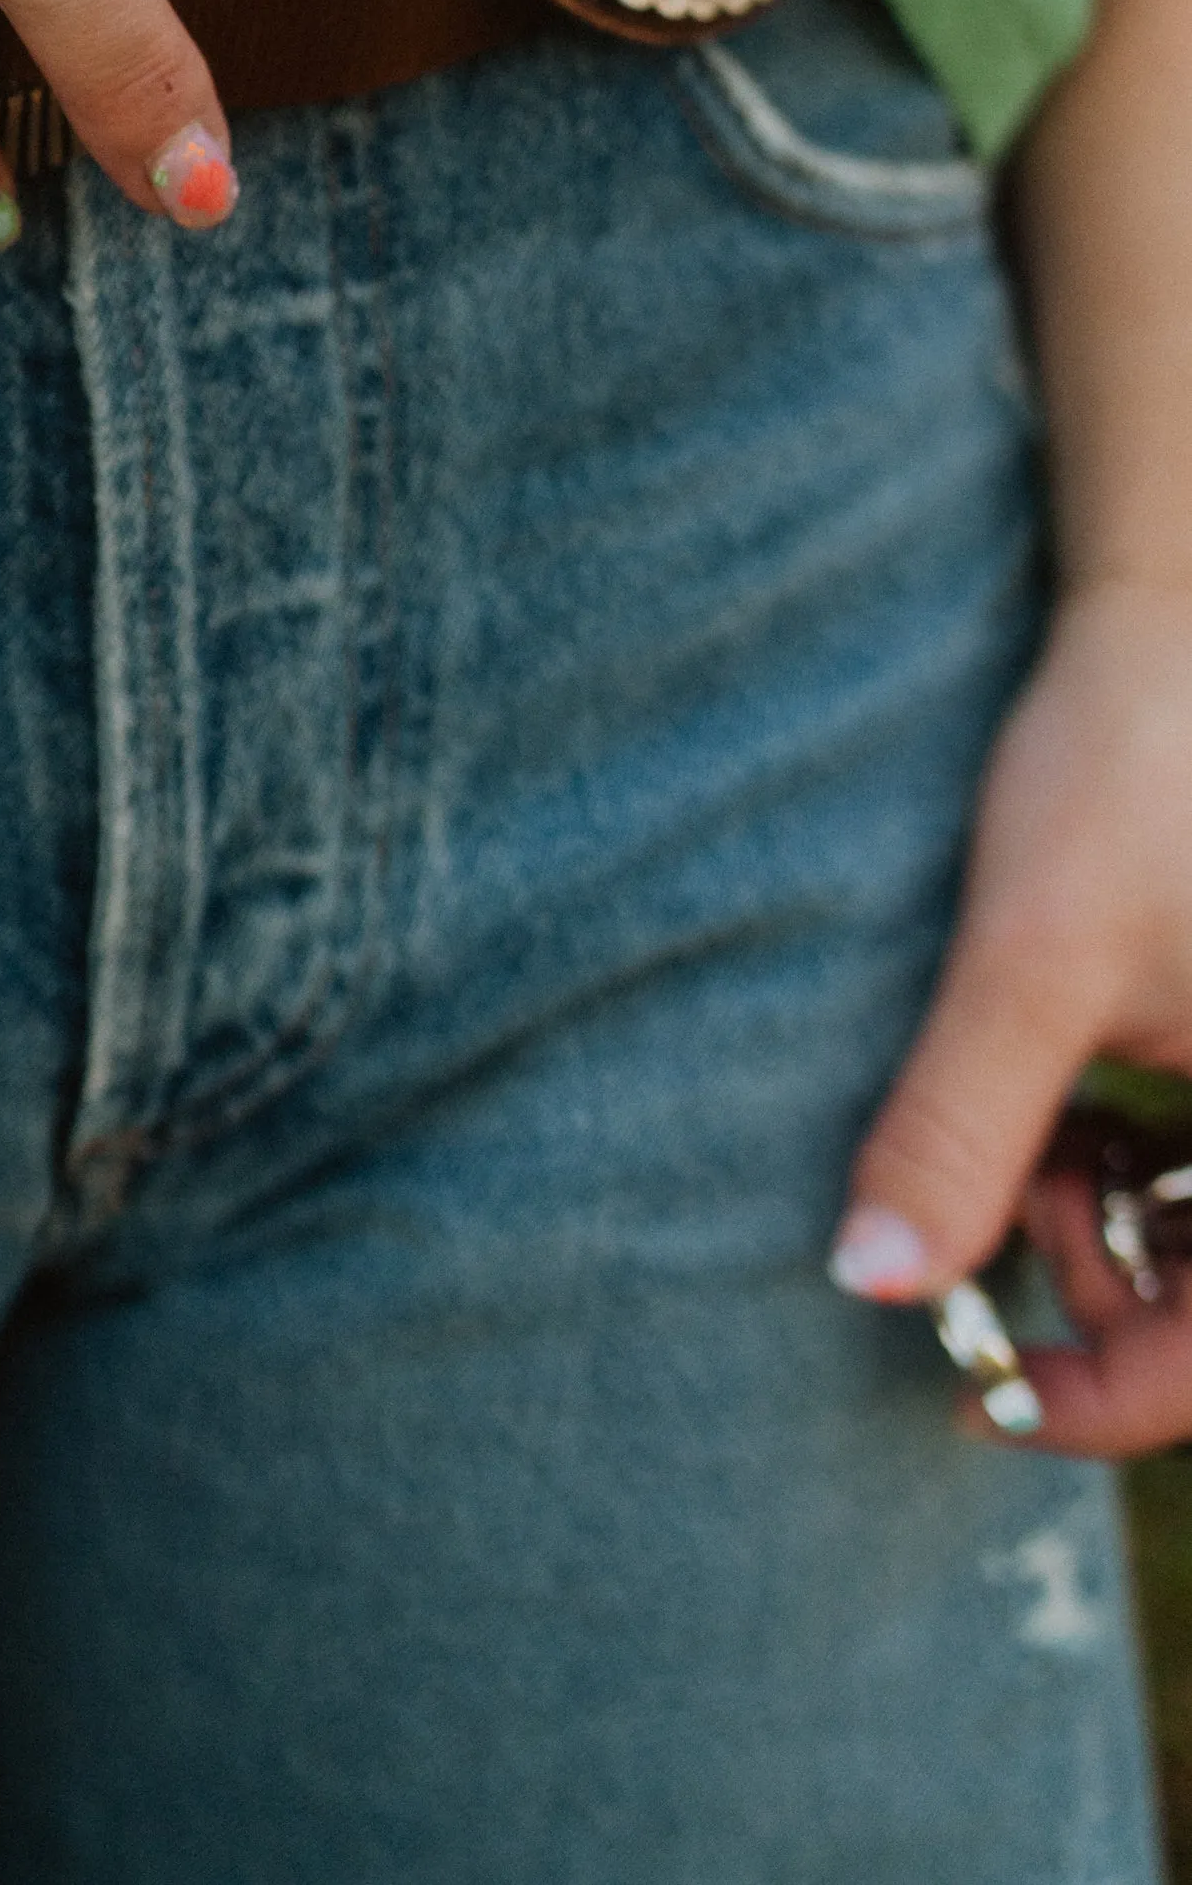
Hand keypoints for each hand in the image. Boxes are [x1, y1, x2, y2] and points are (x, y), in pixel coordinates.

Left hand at [830, 578, 1191, 1451]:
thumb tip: (871, 1282)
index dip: (1109, 1398)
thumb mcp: (1032, 957)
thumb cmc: (1126, 770)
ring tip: (1035, 1148)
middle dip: (1111, 1296)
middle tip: (999, 1229)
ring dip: (1117, 1231)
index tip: (980, 1393)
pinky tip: (1071, 1121)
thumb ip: (959, 1126)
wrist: (1168, 635)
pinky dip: (1141, 1177)